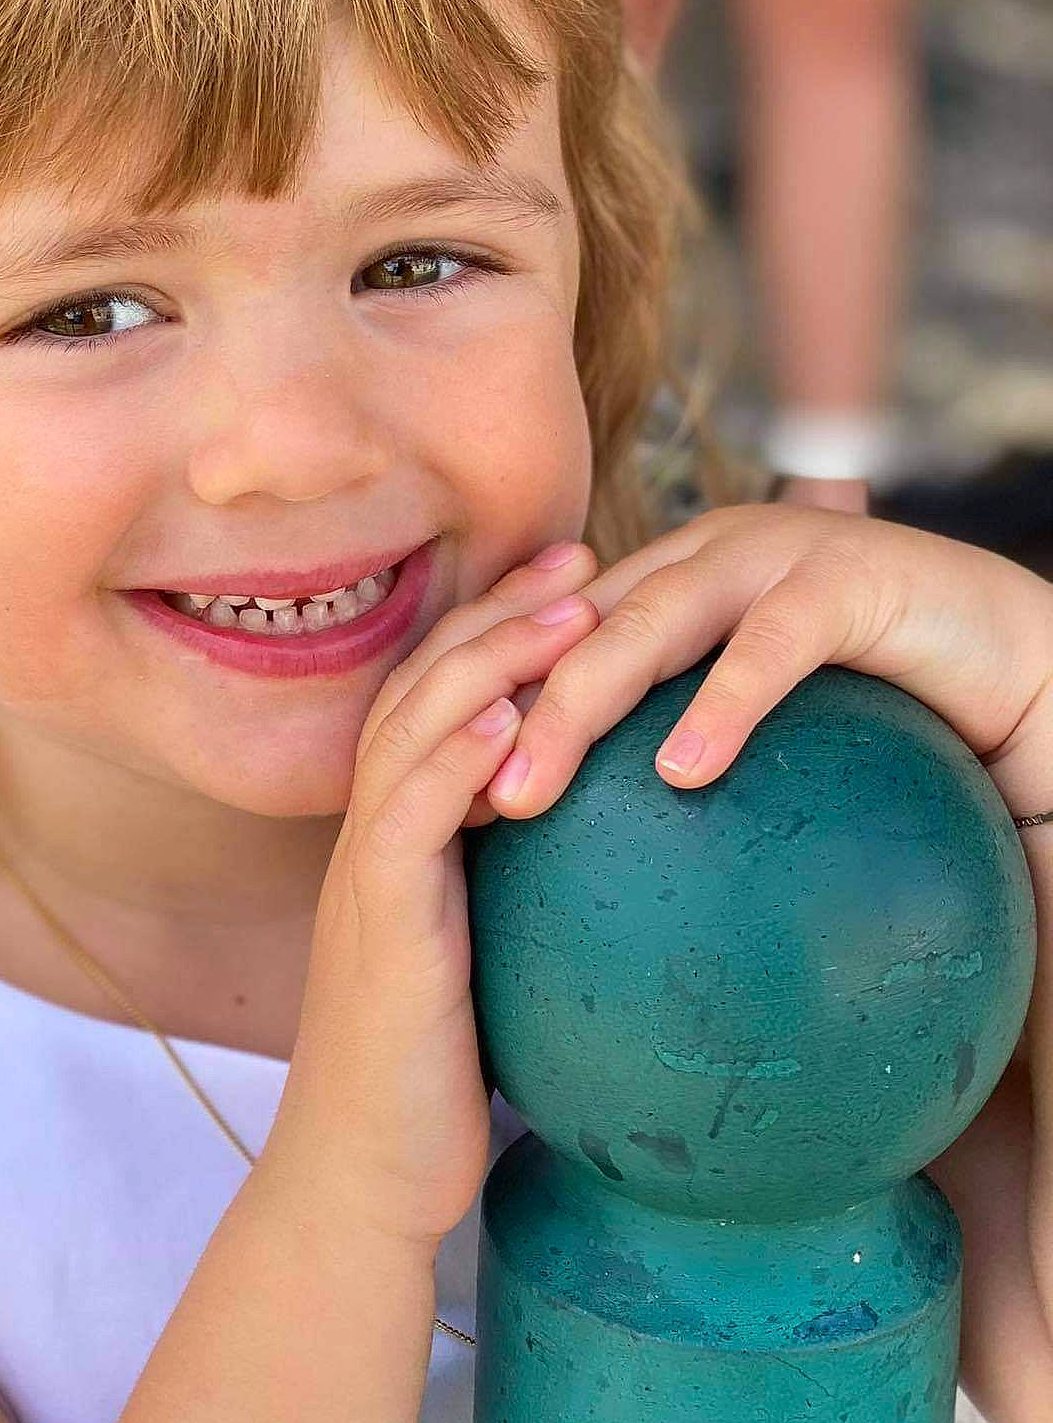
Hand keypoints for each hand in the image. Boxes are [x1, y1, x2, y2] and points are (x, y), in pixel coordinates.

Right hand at [260, 543, 602, 1250]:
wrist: (366, 1179)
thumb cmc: (439, 1080)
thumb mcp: (494, 964)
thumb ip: (532, 895)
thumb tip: (631, 864)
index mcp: (401, 837)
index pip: (443, 699)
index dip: (502, 627)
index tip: (580, 575)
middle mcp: (373, 836)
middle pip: (425, 682)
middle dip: (502, 609)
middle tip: (583, 553)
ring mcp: (366, 875)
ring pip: (413, 729)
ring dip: (491, 658)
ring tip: (569, 606)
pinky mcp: (376, 925)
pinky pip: (407, 818)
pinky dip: (455, 755)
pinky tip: (510, 715)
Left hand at [478, 503, 1052, 833]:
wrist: (1010, 651)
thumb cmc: (876, 704)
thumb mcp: (760, 732)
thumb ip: (678, 758)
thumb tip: (606, 866)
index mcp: (666, 584)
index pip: (550, 636)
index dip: (484, 700)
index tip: (428, 790)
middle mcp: (703, 556)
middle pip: (573, 627)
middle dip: (504, 705)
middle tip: (456, 799)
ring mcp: (770, 556)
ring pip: (649, 623)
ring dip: (582, 703)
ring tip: (530, 787)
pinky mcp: (845, 578)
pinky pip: (770, 645)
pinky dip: (723, 703)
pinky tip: (684, 771)